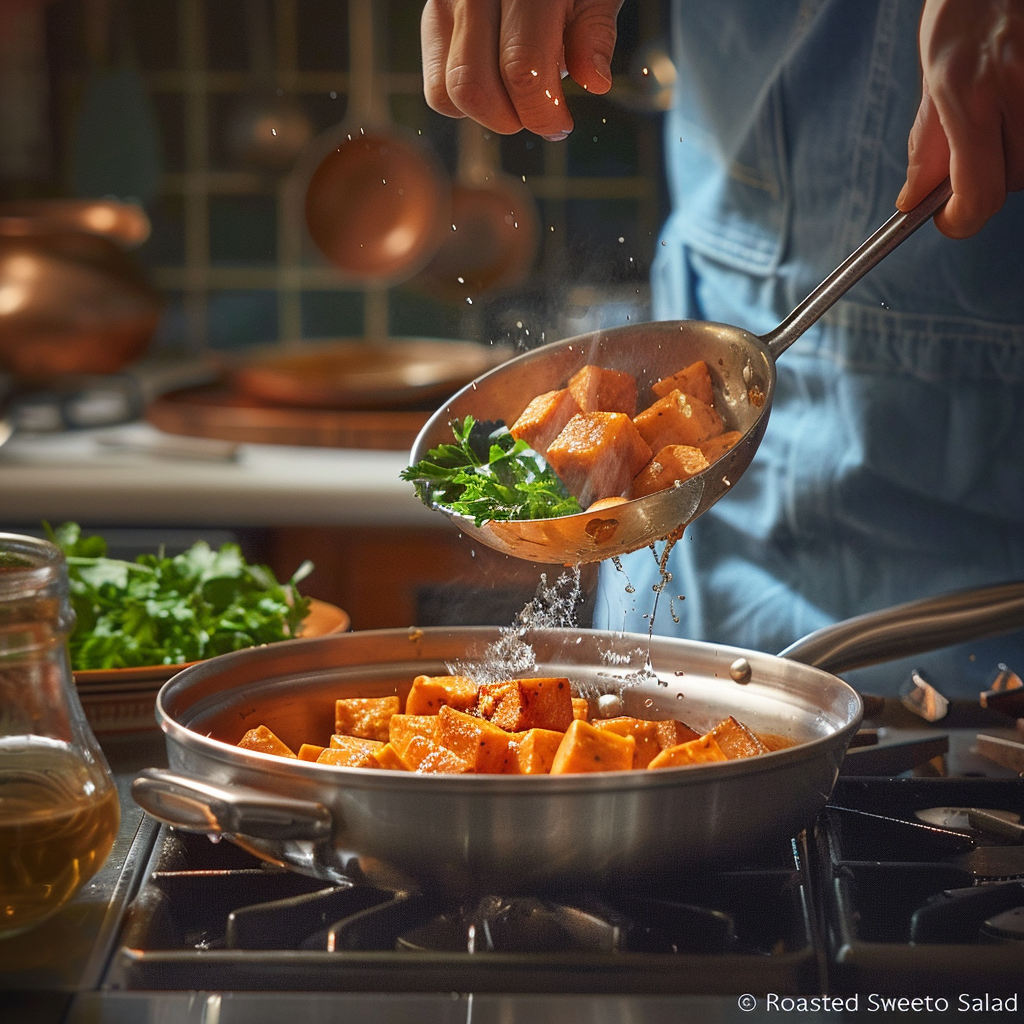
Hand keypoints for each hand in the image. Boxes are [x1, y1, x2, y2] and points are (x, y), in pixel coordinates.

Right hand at [421, 0, 623, 138]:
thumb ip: (595, 32)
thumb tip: (595, 82)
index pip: (522, 70)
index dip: (542, 113)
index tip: (560, 126)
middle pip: (473, 87)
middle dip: (510, 119)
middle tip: (538, 115)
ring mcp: (447, 2)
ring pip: (447, 92)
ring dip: (486, 114)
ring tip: (517, 99)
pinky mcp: (433, 14)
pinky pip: (436, 83)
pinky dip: (464, 101)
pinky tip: (495, 84)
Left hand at [897, 0, 1023, 237]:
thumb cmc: (967, 9)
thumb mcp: (935, 75)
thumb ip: (928, 144)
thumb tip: (914, 200)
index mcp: (967, 94)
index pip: (977, 194)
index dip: (962, 219)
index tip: (948, 219)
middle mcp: (1012, 86)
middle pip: (1012, 182)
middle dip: (991, 176)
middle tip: (980, 144)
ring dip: (1018, 154)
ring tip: (1005, 111)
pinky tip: (1020, 100)